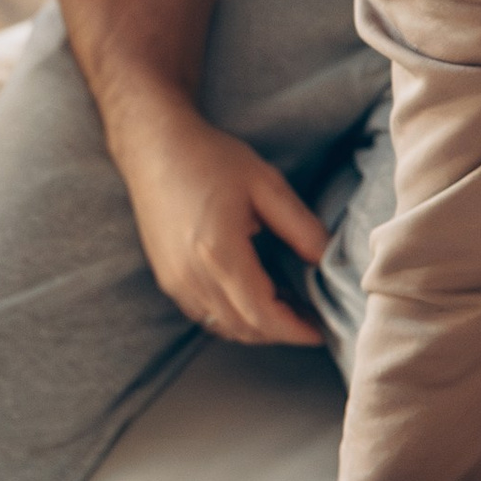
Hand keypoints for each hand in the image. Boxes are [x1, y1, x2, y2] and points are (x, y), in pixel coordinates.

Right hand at [117, 102, 331, 345]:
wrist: (154, 147)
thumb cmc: (210, 159)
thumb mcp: (266, 184)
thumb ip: (300, 226)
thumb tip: (326, 259)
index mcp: (219, 253)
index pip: (262, 314)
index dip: (294, 330)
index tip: (319, 330)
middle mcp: (192, 276)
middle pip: (243, 328)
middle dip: (280, 332)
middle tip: (309, 320)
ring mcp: (175, 280)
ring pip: (222, 325)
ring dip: (256, 327)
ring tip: (286, 310)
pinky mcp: (167, 277)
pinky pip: (204, 313)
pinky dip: (232, 317)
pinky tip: (252, 297)